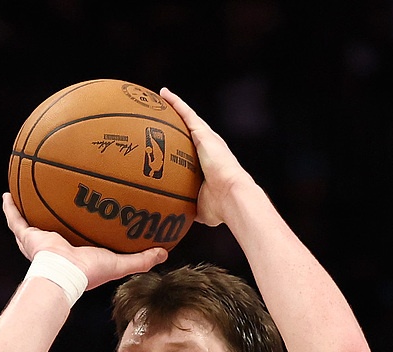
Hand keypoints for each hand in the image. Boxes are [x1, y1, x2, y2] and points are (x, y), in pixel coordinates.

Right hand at [3, 194, 165, 284]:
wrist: (65, 275)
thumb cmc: (89, 272)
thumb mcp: (120, 263)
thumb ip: (141, 259)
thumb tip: (164, 252)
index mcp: (73, 251)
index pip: (75, 236)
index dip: (77, 226)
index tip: (81, 213)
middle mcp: (53, 244)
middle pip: (50, 225)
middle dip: (49, 213)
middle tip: (53, 196)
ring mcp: (38, 239)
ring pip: (29, 221)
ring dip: (26, 208)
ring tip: (24, 190)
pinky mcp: (27, 236)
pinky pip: (16, 219)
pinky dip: (10, 207)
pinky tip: (7, 193)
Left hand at [158, 88, 253, 226]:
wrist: (231, 197)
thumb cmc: (218, 207)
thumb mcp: (198, 207)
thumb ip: (186, 207)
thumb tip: (174, 217)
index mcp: (207, 164)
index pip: (190, 150)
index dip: (181, 143)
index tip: (170, 139)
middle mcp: (208, 148)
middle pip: (189, 130)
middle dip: (177, 121)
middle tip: (162, 112)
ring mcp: (207, 139)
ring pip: (187, 118)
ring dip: (175, 106)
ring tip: (161, 96)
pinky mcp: (204, 134)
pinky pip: (187, 115)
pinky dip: (176, 103)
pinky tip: (164, 94)